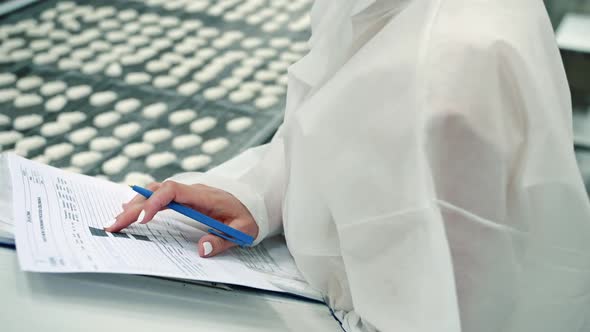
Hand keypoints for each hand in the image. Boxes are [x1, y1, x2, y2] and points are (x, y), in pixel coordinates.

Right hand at [104, 181, 258, 257]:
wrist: (255, 202)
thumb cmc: (249, 215)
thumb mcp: (243, 230)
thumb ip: (223, 240)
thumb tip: (201, 249)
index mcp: (204, 196)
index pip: (173, 191)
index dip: (155, 202)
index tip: (142, 219)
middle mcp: (192, 190)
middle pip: (156, 191)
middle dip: (134, 208)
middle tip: (114, 226)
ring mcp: (187, 193)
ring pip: (155, 191)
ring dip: (134, 204)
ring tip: (116, 222)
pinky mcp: (185, 198)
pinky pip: (160, 196)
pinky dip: (143, 203)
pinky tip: (130, 211)